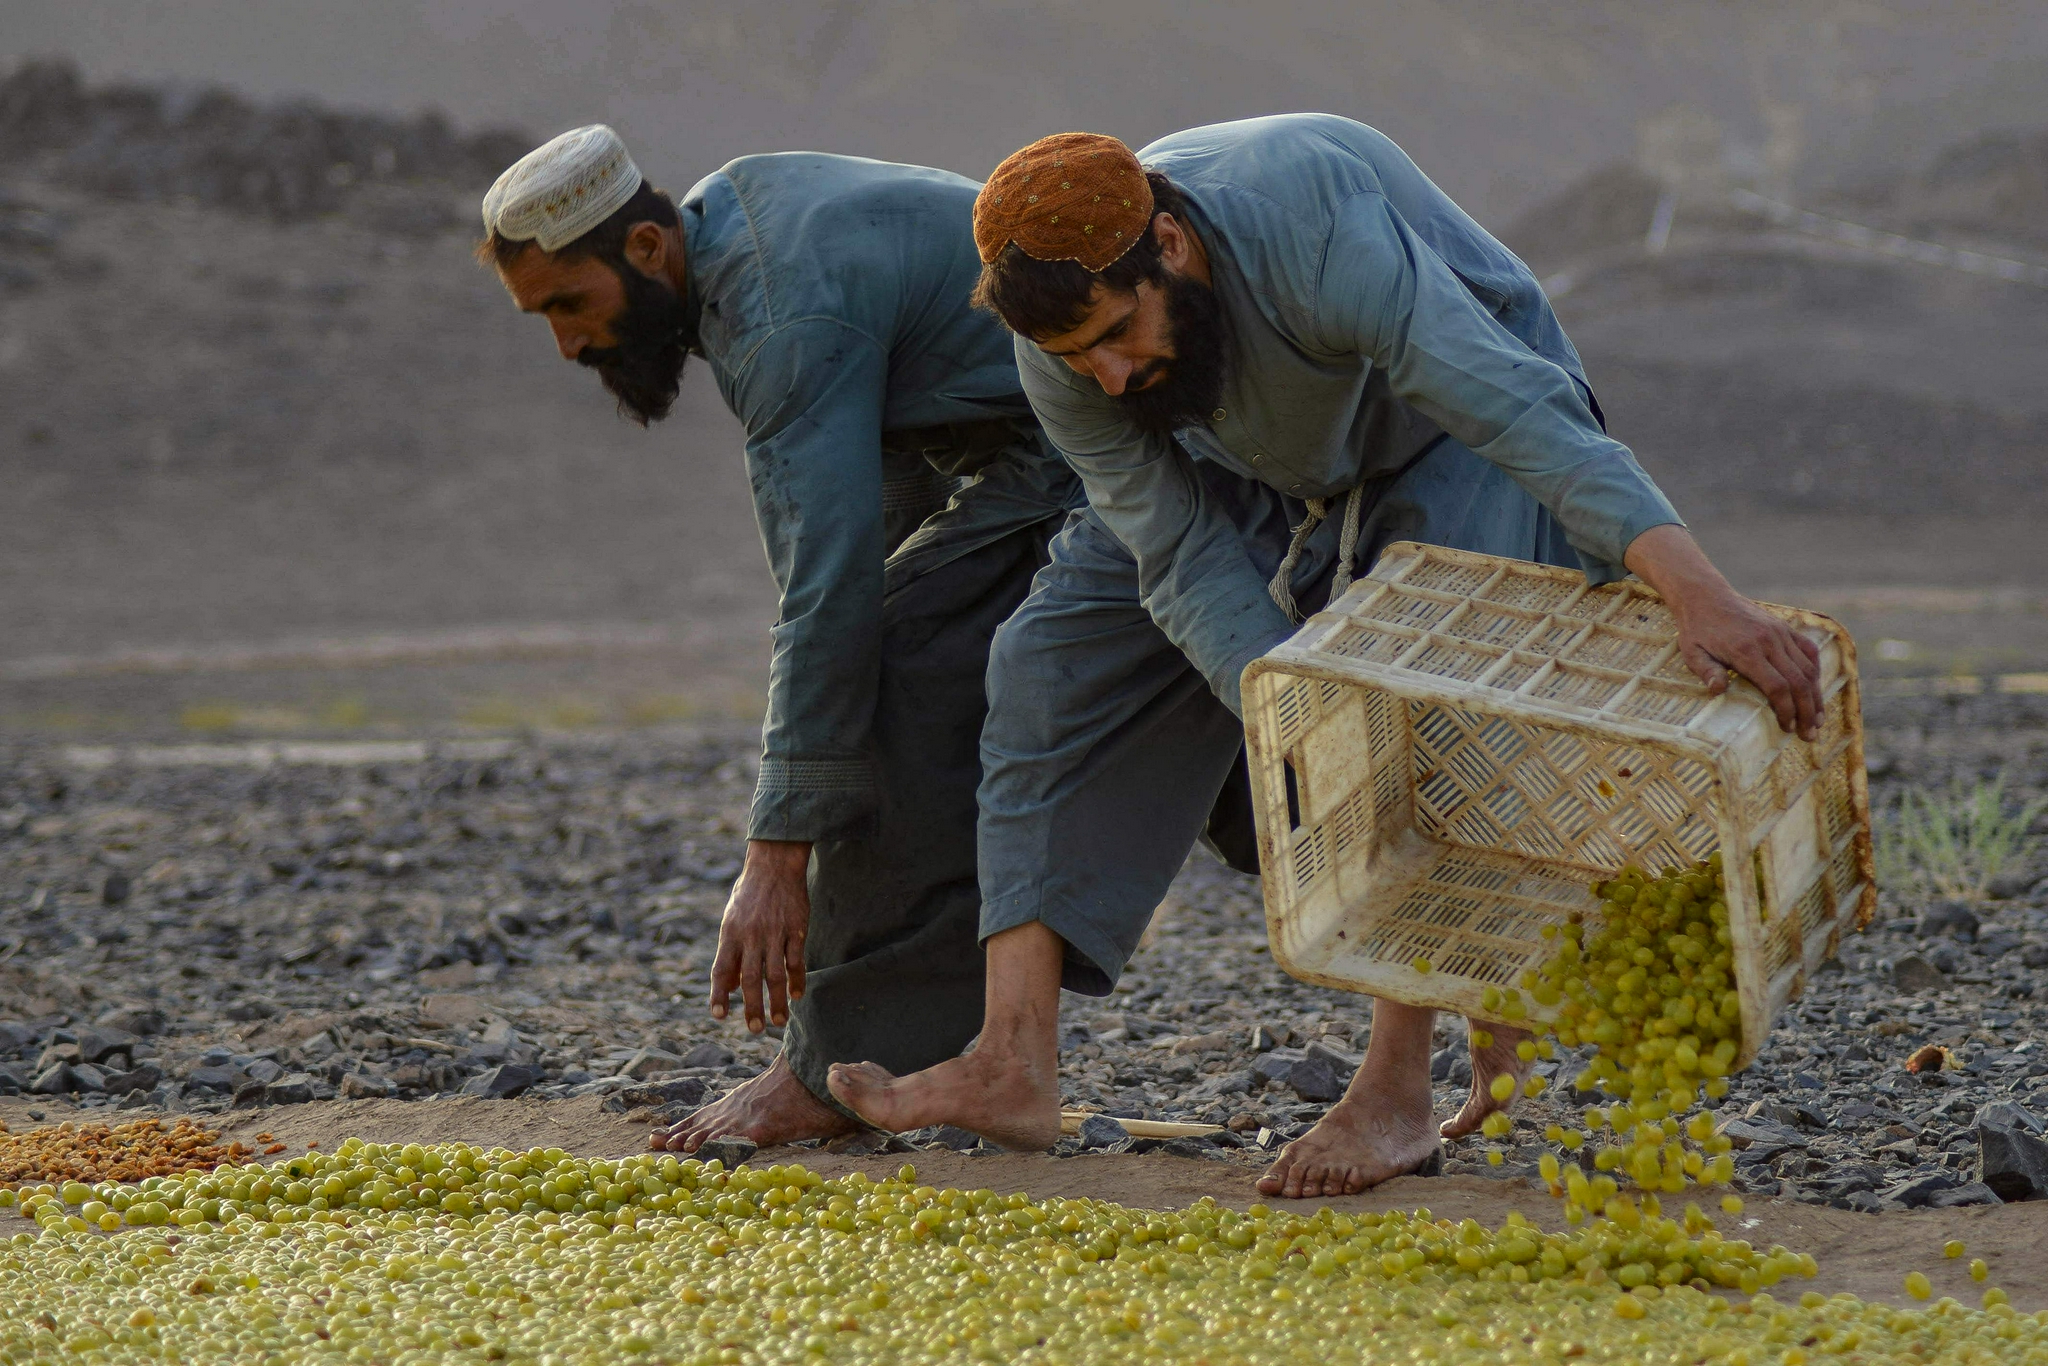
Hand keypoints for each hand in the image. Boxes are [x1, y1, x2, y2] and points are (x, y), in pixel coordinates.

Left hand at [709, 839, 812, 1031]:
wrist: (774, 864)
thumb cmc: (749, 895)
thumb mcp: (731, 920)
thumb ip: (731, 953)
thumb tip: (731, 987)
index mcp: (730, 934)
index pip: (721, 970)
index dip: (719, 994)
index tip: (718, 1016)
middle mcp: (750, 936)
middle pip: (750, 979)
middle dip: (752, 1007)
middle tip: (755, 1029)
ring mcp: (774, 933)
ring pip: (775, 974)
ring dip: (777, 1001)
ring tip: (778, 1021)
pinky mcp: (795, 929)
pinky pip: (796, 960)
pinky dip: (797, 980)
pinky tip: (797, 995)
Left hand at [1623, 525, 1822, 739]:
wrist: (1706, 596)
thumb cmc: (1696, 629)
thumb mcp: (1692, 652)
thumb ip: (1707, 671)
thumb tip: (1718, 691)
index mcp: (1746, 650)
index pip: (1777, 686)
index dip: (1786, 710)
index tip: (1787, 728)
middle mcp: (1769, 641)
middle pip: (1798, 681)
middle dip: (1807, 711)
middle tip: (1809, 735)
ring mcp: (1780, 633)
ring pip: (1808, 669)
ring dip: (1815, 696)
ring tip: (1817, 720)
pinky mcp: (1784, 628)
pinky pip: (1808, 651)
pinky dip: (1815, 672)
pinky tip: (1816, 690)